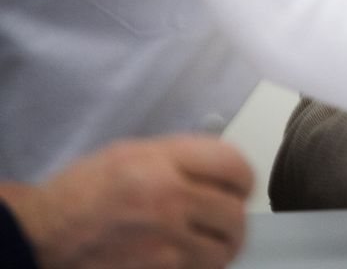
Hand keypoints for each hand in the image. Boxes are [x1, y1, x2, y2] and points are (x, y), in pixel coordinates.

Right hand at [0, 136, 252, 268]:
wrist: (39, 234)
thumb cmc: (83, 190)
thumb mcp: (132, 153)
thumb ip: (181, 159)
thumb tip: (222, 172)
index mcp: (162, 162)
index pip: (233, 165)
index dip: (243, 178)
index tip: (238, 186)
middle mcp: (168, 200)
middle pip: (234, 212)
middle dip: (234, 216)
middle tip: (226, 218)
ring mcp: (162, 242)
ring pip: (223, 250)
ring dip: (222, 246)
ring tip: (210, 241)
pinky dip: (198, 266)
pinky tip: (186, 257)